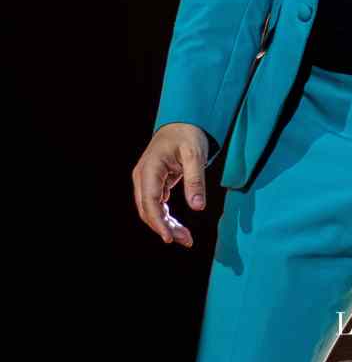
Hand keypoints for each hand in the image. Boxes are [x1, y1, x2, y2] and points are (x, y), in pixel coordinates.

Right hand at [132, 123, 209, 246]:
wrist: (184, 121)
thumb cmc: (188, 134)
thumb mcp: (195, 155)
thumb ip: (195, 180)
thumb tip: (198, 207)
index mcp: (149, 168)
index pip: (150, 202)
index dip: (158, 223)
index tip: (169, 238)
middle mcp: (143, 176)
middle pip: (148, 210)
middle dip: (164, 228)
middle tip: (186, 240)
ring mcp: (146, 180)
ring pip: (151, 210)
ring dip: (165, 225)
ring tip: (185, 238)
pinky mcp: (154, 183)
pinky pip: (156, 205)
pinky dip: (166, 217)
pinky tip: (178, 227)